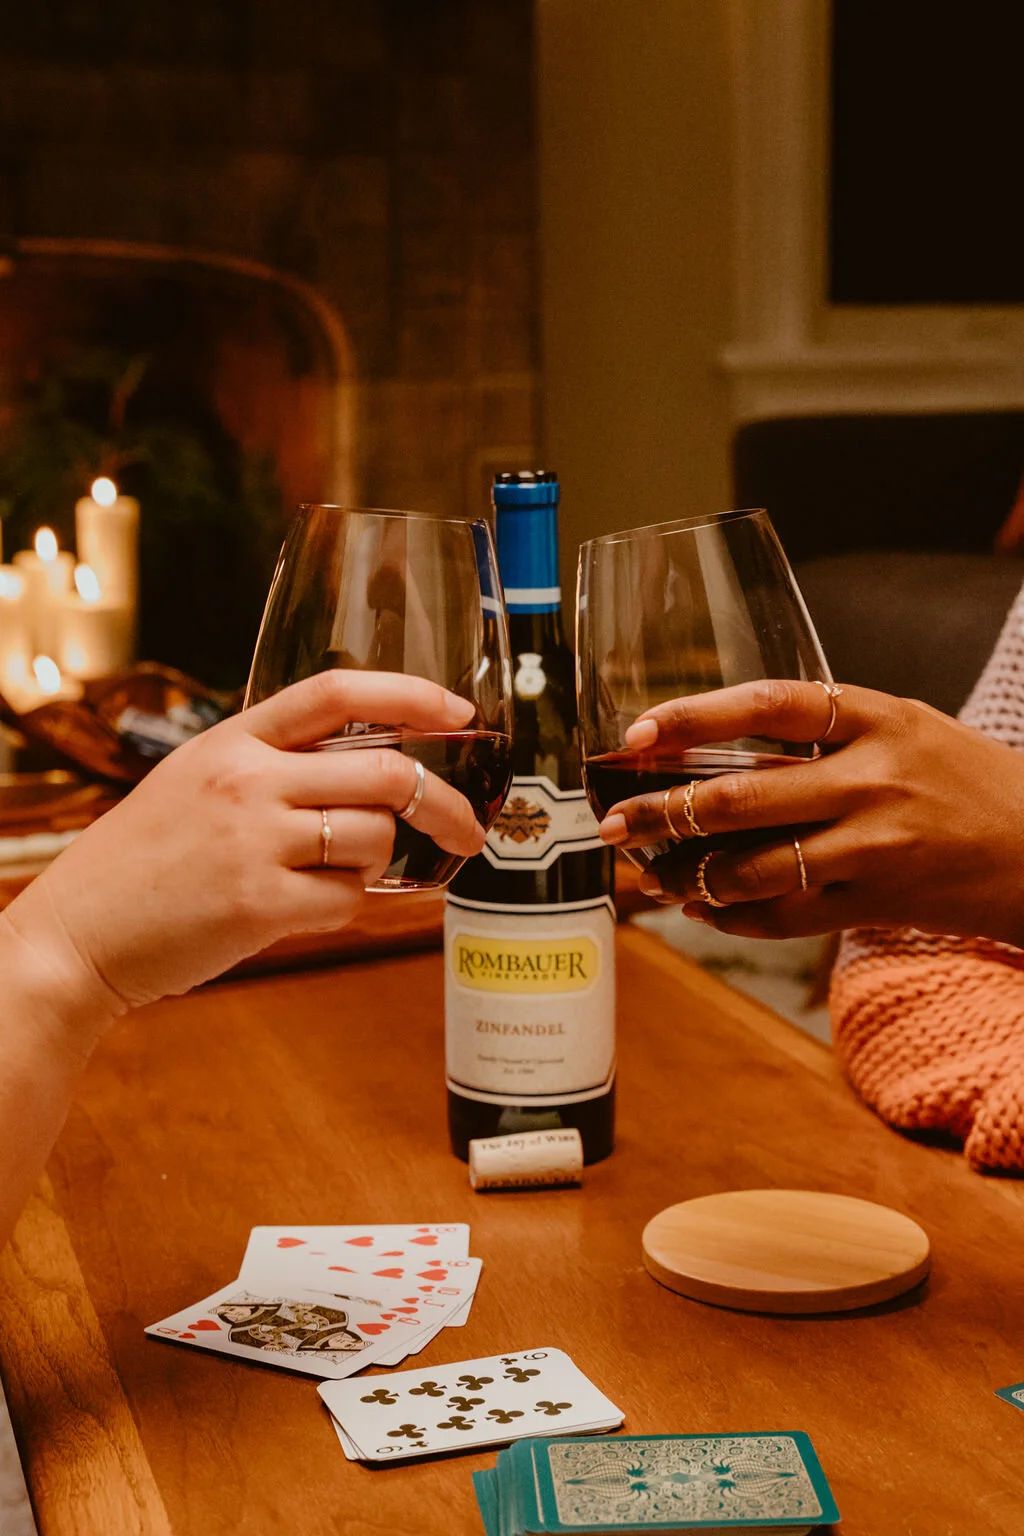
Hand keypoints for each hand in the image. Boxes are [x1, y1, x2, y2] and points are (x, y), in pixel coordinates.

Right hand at [3, 670, 484, 1014]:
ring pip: (375, 838)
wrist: (77, 934)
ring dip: (373, 863)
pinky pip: (350, 899)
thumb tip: (373, 773)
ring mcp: (254, 841)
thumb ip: (272, 768)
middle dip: (444, 803)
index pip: (337, 692)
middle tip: (467, 828)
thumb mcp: (196, 784)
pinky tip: (299, 908)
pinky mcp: (260, 904)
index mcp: (234, 741)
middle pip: (385, 770)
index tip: (457, 710)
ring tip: (325, 877)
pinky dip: (343, 907)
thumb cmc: (144, 863)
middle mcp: (247, 780)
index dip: (410, 694)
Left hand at [596, 679, 1023, 945]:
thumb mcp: (909, 728)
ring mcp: (875, 846)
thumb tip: (724, 741)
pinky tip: (703, 908)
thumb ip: (830, 729)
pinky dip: (734, 915)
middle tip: (611, 821)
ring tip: (648, 872)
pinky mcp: (877, 903)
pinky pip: (785, 915)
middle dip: (661, 811)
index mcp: (879, 718)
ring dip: (688, 874)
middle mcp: (873, 778)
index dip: (694, 716)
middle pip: (742, 793)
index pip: (767, 705)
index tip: (638, 732)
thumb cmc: (969, 782)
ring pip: (754, 865)